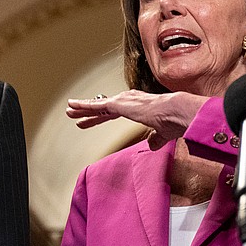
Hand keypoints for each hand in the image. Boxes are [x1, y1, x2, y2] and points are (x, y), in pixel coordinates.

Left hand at [66, 91, 206, 147]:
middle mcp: (130, 100)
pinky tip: (72, 107)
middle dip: (90, 113)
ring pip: (98, 105)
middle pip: (104, 108)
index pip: (116, 111)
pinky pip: (97, 106)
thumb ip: (155, 139)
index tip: (93, 120)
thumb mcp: (162, 133)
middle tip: (76, 115)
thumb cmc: (174, 122)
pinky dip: (83, 106)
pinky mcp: (118, 104)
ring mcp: (123, 101)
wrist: (176, 113)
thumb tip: (151, 145)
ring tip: (69, 110)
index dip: (103, 117)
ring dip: (83, 109)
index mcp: (139, 106)